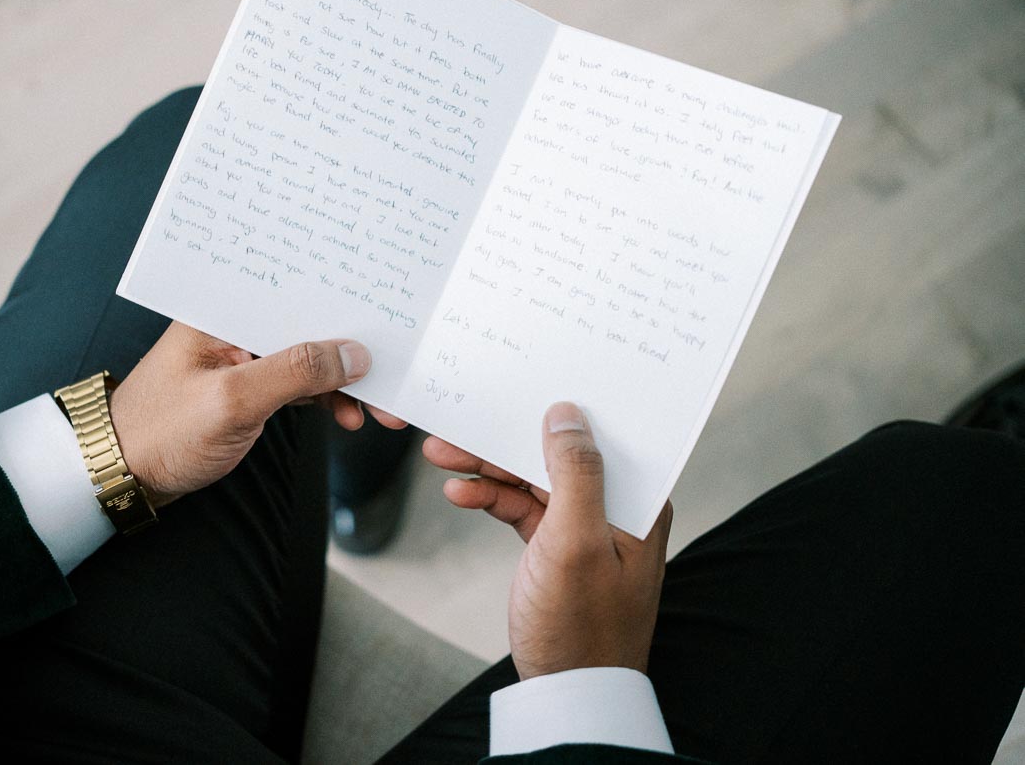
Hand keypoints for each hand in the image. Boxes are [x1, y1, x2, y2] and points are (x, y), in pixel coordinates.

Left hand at [108, 322, 402, 505]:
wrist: (119, 475)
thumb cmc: (160, 433)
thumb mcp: (232, 403)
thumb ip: (293, 373)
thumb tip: (352, 353)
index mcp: (223, 309)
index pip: (296, 294)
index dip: (345, 306)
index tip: (389, 322)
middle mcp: (234, 324)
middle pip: (309, 324)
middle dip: (354, 350)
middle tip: (397, 376)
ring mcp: (241, 355)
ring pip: (308, 356)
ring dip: (346, 382)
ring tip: (383, 409)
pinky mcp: (247, 385)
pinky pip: (298, 383)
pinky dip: (325, 399)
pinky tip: (348, 417)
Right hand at [423, 402, 671, 678]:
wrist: (566, 694)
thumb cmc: (582, 627)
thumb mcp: (576, 542)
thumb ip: (575, 474)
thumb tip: (567, 414)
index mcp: (638, 503)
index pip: (597, 439)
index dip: (558, 411)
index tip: (518, 386)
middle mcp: (615, 510)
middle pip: (554, 456)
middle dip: (504, 440)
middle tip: (458, 424)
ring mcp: (583, 529)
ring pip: (531, 480)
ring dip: (488, 468)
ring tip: (441, 454)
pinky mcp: (555, 548)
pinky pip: (520, 509)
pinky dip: (490, 499)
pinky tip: (459, 493)